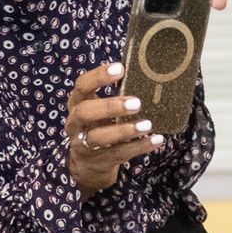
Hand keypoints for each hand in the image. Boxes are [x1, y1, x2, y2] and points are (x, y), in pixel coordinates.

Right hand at [65, 61, 162, 196]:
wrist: (87, 164)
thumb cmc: (98, 126)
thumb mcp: (99, 109)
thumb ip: (114, 95)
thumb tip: (144, 73)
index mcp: (77, 104)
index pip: (81, 86)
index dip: (98, 77)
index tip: (120, 69)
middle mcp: (75, 123)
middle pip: (85, 112)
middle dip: (110, 106)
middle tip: (136, 103)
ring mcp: (84, 144)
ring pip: (99, 137)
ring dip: (124, 130)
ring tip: (147, 125)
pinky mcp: (98, 161)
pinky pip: (118, 154)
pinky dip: (139, 147)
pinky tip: (155, 139)